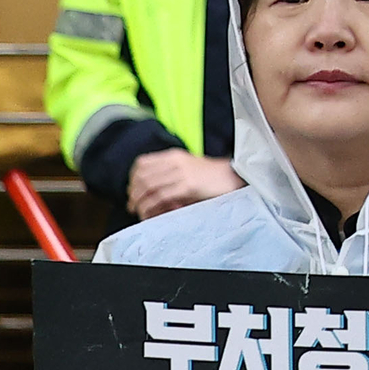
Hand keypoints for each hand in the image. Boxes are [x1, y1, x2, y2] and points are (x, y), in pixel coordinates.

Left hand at [126, 151, 244, 219]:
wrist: (236, 177)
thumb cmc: (215, 177)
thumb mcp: (189, 170)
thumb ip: (171, 176)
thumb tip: (152, 192)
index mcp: (174, 156)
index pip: (142, 163)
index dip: (132, 179)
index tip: (132, 191)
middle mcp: (175, 162)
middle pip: (142, 176)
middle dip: (133, 193)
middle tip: (132, 205)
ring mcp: (181, 173)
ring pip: (149, 187)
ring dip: (140, 202)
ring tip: (139, 212)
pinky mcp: (188, 186)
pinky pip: (160, 196)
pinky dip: (151, 206)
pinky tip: (149, 213)